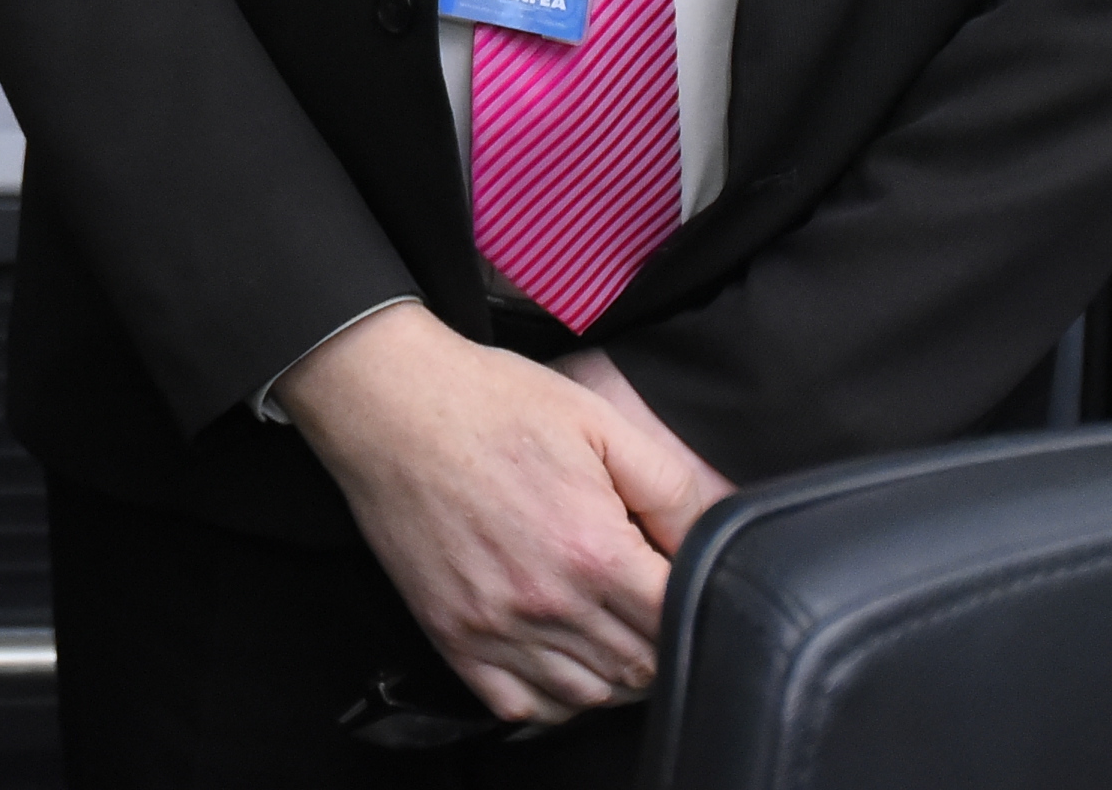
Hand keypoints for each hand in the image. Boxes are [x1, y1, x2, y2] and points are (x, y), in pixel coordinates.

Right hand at [273, 304, 709, 724]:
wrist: (390, 405)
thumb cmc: (492, 405)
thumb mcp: (600, 422)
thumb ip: (672, 488)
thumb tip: (722, 534)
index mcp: (593, 552)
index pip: (677, 624)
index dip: (692, 604)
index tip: (677, 578)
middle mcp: (546, 604)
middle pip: (640, 671)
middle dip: (658, 640)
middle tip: (645, 599)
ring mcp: (495, 628)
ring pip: (589, 697)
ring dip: (613, 672)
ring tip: (607, 624)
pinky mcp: (453, 636)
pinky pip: (522, 706)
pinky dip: (553, 695)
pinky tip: (557, 654)